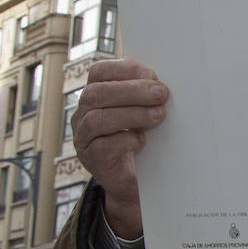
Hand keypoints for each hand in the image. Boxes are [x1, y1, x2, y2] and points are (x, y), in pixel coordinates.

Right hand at [70, 59, 168, 238]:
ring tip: (159, 115)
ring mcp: (84, 138)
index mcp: (95, 95)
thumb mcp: (142, 110)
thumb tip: (164, 82)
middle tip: (161, 93)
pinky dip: (126, 140)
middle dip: (132, 91)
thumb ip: (145, 94)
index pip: (99, 72)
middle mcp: (82, 114)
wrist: (134, 179)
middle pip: (97, 94)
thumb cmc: (140, 137)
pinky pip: (103, 146)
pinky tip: (143, 140)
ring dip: (132, 114)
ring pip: (97, 119)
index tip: (152, 73)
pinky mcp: (92, 159)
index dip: (124, 69)